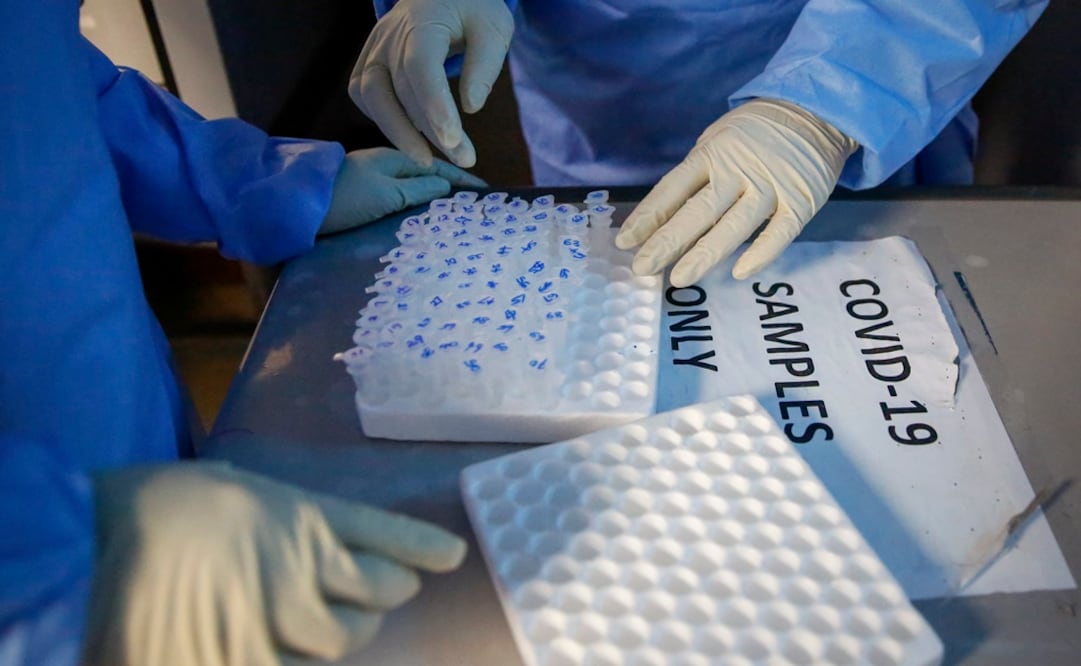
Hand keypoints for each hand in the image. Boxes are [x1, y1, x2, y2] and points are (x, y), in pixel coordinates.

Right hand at [85, 461, 466, 665]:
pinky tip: (281, 639)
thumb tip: (346, 550)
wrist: (95, 548)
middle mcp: (307, 570)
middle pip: (382, 593)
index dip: (422, 548)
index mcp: (305, 518)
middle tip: (371, 589)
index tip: (449, 556)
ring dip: (346, 629)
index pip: (390, 537)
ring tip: (321, 617)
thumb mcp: (247, 491)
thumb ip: (302, 521)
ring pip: (346, 638)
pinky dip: (300, 653)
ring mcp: (281, 623)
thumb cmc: (169, 506)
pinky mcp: (251, 662)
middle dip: (383, 590)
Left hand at [320, 147, 485, 234]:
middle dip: (451, 189)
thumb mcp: (386, 194)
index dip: (463, 178)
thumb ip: (419, 189)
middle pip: (426, 175)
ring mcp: (370, 180)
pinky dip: (414, 206)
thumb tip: (447, 186)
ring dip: (432, 198)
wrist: (293, 206)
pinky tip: (420, 218)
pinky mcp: (360, 197)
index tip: (487, 192)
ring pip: (411, 188)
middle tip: (475, 207)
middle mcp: (383, 166)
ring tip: (454, 216)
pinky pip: (397, 198)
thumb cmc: (343, 198)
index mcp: (393, 158)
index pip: (438, 165)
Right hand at [348, 0, 514, 167]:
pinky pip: (366, 98)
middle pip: (403, 89)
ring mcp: (373, 49)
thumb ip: (485, 64)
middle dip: (432, 130)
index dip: (434, 104)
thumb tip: (471, 108)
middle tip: (463, 158)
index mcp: (423, 20)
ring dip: (401, 134)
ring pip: (374, 97)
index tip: (454, 139)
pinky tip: (412, 138)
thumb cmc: (471, 10)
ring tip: (430, 161)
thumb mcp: (494, 27)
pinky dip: (386, 121)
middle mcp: (390, 35)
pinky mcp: (367, 65)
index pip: (421, 65)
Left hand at [615, 98, 857, 285]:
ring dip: (704, 254)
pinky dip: (760, 253)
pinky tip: (739, 273)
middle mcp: (738, 170)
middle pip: (697, 211)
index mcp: (712, 154)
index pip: (672, 189)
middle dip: (667, 241)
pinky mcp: (800, 201)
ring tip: (679, 278)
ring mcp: (770, 186)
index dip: (647, 217)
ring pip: (733, 226)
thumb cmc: (755, 133)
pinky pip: (779, 233)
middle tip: (642, 268)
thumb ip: (695, 175)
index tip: (625, 242)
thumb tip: (662, 217)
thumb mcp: (717, 140)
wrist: (815, 110)